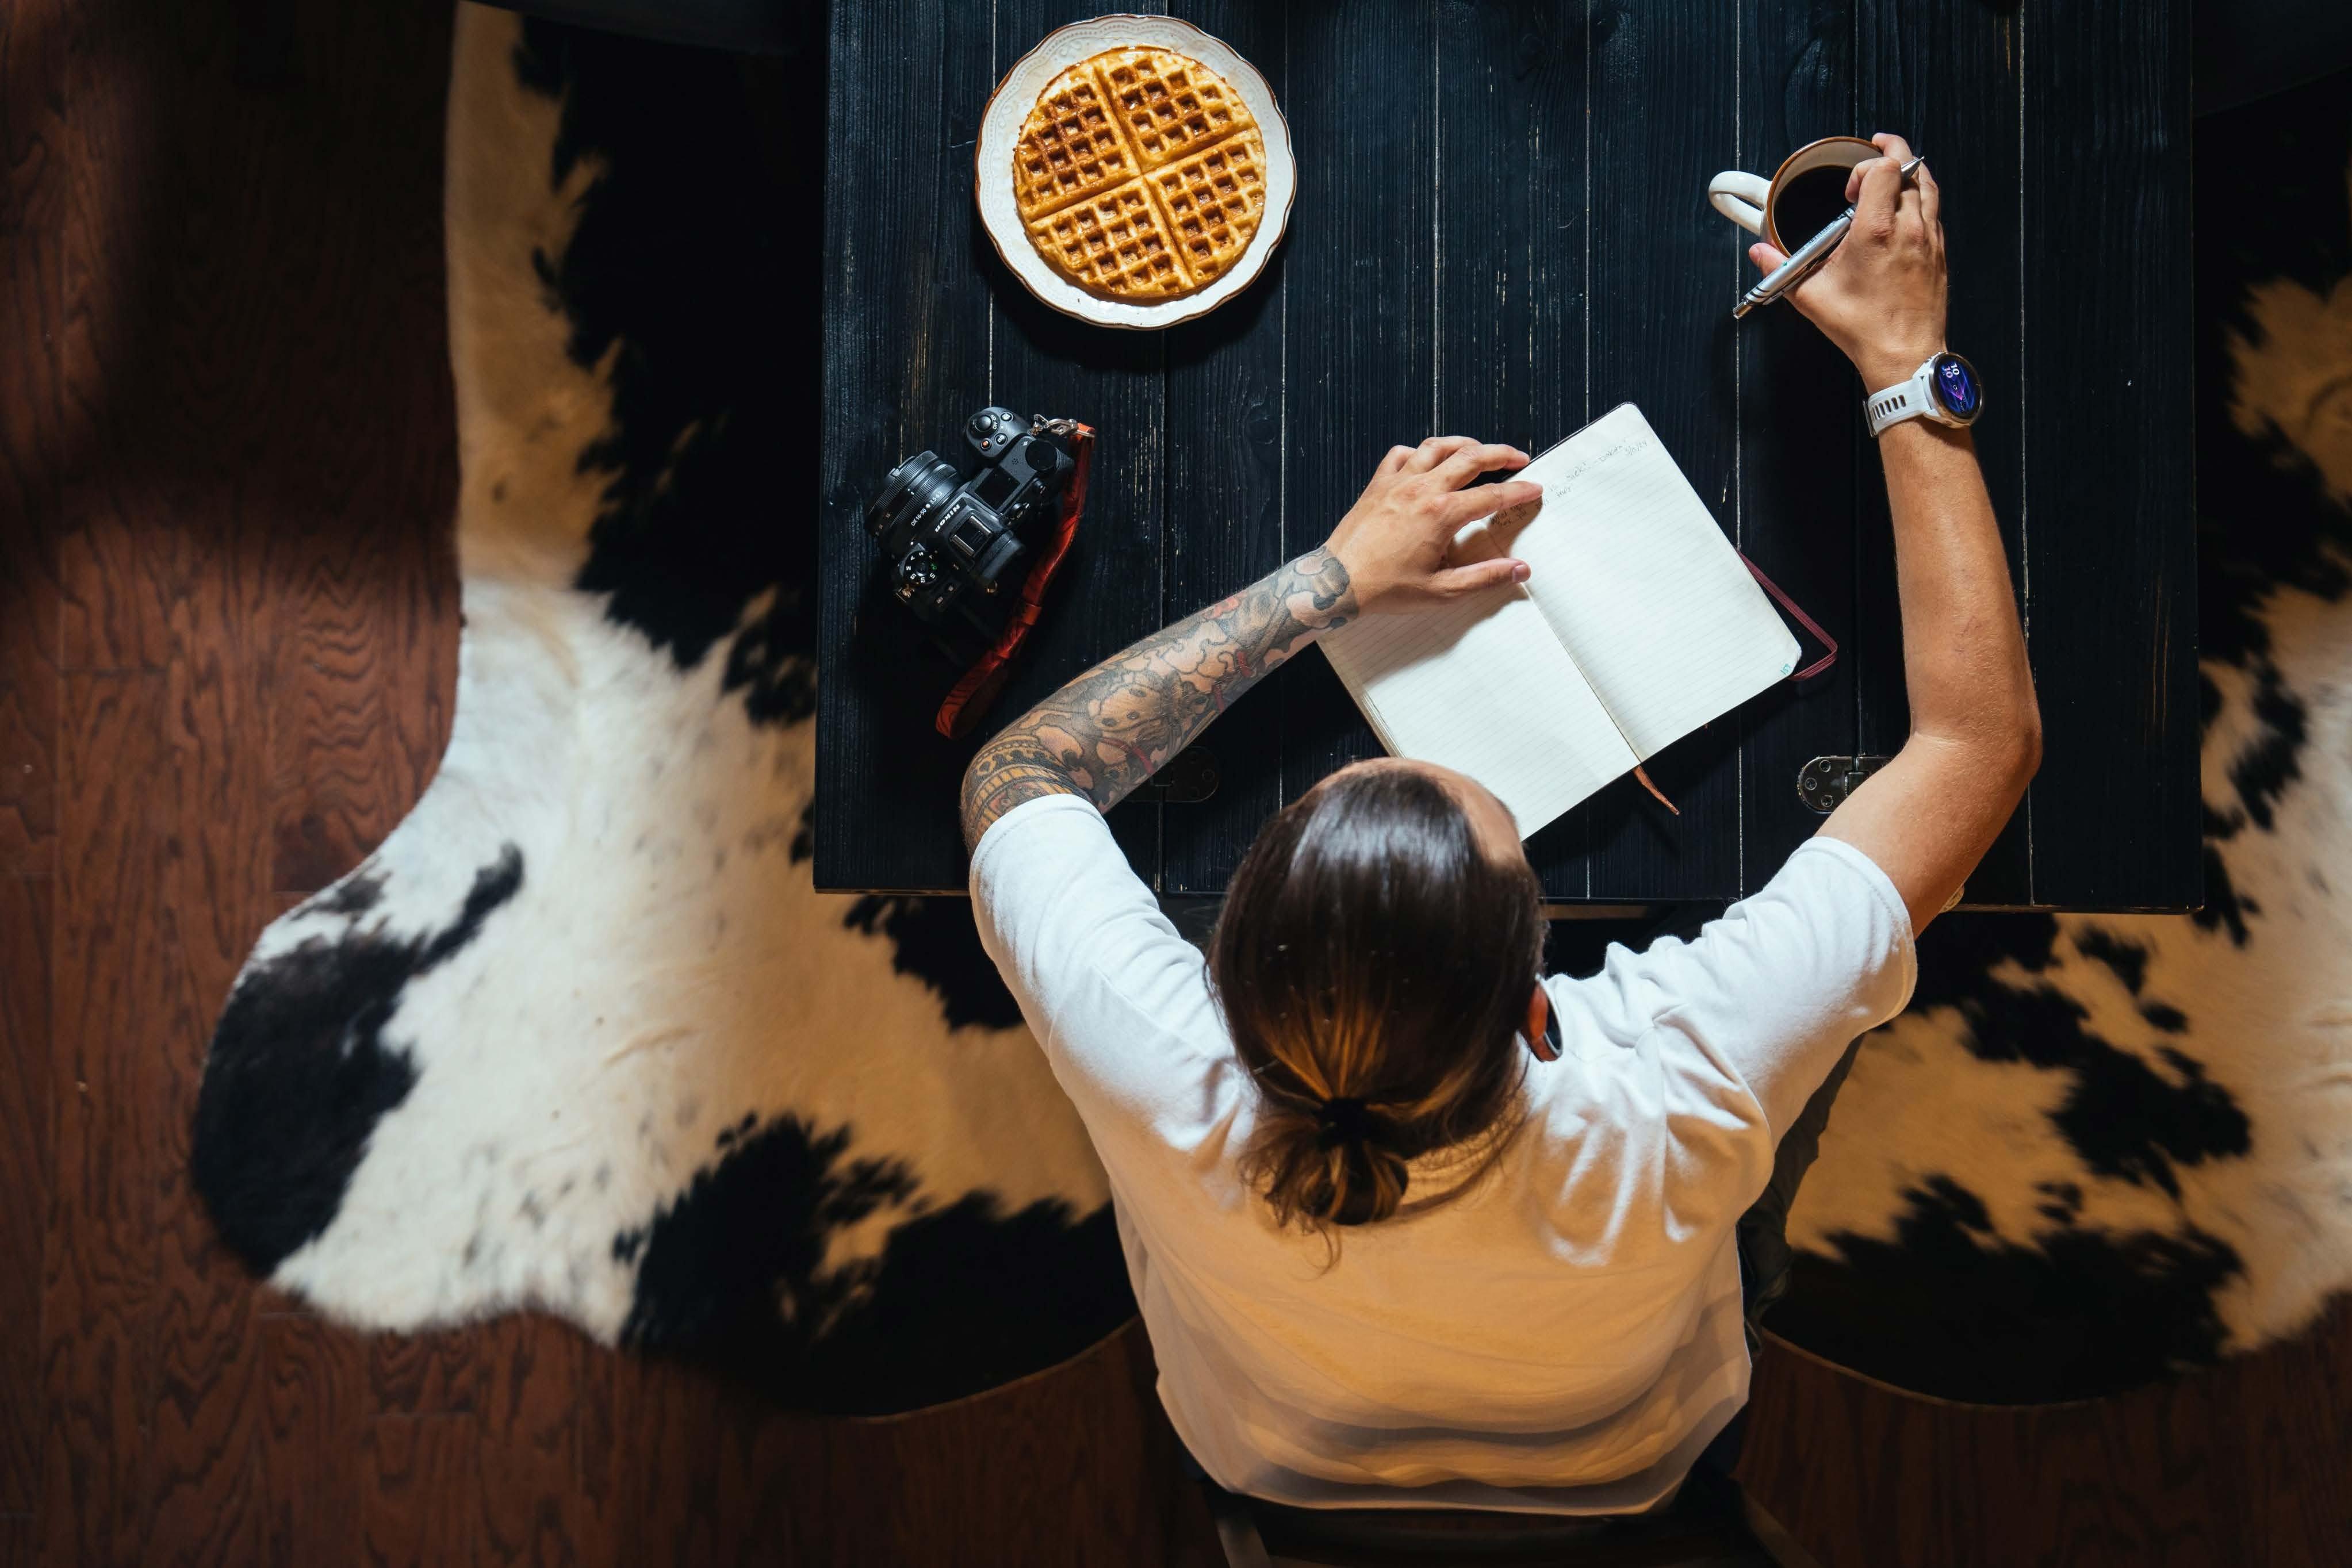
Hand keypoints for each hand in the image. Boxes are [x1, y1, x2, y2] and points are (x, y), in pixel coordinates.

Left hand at [1324, 437, 1542, 615]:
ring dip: (1463, 444)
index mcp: (1442, 514)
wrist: (1337, 582)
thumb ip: (1484, 578)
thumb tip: (1519, 570)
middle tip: (1519, 458)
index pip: (1492, 496)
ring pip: (1437, 446)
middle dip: (1501, 454)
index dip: (1519, 491)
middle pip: (1471, 458)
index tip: (1535, 489)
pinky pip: (1402, 454)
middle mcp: (1422, 489)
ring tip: (1480, 449)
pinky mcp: (1378, 484)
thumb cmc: (1385, 589)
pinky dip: (1420, 452)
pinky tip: (1428, 459)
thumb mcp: (1441, 591)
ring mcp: (1398, 482)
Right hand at [1748, 132, 1946, 388]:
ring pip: (1928, 184)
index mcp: (1876, 231)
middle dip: (1891, 155)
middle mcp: (1908, 228)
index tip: (1850, 189)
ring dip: (1909, 174)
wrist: (1903, 354)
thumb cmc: (1863, 327)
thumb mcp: (1811, 297)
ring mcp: (1929, 238)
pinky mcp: (1939, 252)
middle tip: (1875, 153)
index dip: (1865, 167)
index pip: (1885, 168)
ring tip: (1891, 176)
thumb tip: (1760, 253)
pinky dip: (1920, 200)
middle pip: (1911, 167)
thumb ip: (1781, 268)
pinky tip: (1903, 212)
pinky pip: (1934, 210)